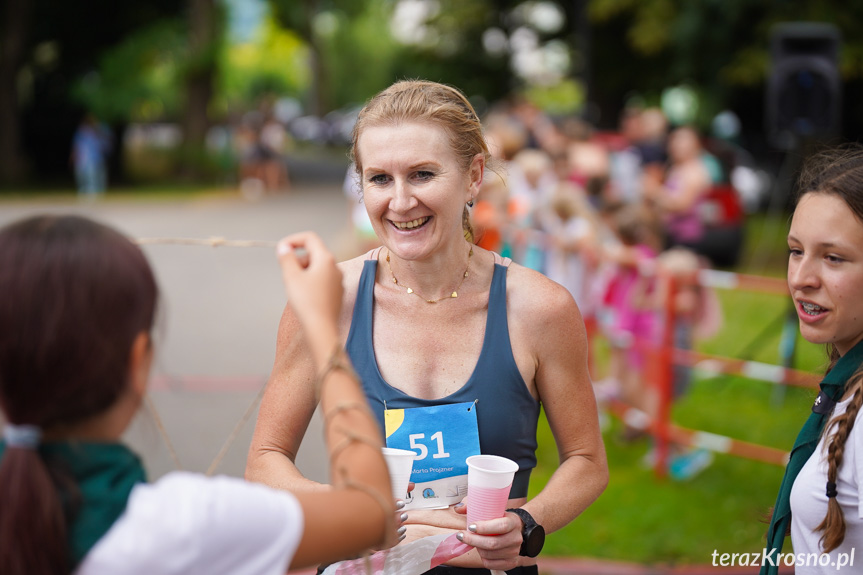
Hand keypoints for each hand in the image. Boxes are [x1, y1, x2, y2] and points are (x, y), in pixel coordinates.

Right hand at [276, 232, 342, 355]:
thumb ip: (287, 258)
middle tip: (287, 273)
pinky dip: (311, 281)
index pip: (310, 238)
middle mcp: (336, 267)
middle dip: (298, 259)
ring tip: (295, 286)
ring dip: (304, 271)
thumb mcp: (291, 277)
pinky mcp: (337, 292)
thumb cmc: (307, 302)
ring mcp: (338, 280)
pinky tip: (304, 296)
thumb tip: (284, 247)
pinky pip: (322, 280)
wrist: (321, 328)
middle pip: (314, 253)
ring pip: (318, 267)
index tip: (281, 249)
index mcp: (326, 259)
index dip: (294, 240)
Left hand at [456, 507, 523, 570]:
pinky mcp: (510, 562)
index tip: (471, 526)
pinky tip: (480, 550)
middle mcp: (516, 538)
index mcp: (513, 522)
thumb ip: (475, 506)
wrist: (516, 530)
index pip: (501, 526)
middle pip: (493, 543)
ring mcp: (514, 551)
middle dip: (473, 540)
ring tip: (472, 541)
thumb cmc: (501, 519)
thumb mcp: (493, 509)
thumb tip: (458, 508)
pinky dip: (482, 558)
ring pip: (490, 554)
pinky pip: (491, 564)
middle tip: (462, 535)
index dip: (484, 527)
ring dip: (477, 548)